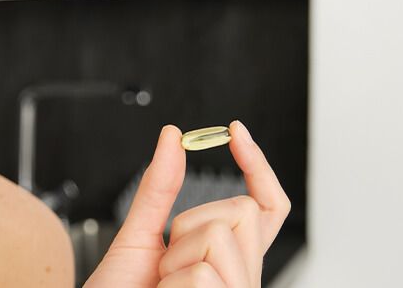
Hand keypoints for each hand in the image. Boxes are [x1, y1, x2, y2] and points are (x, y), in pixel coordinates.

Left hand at [84, 121, 290, 286]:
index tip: (235, 131)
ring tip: (164, 285)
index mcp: (229, 258)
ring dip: (176, 257)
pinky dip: (171, 282)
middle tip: (167, 262)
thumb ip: (159, 188)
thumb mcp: (138, 235)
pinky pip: (204, 272)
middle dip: (190, 224)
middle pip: (242, 210)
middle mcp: (242, 276)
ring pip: (221, 236)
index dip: (258, 167)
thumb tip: (173, 136)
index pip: (265, 207)